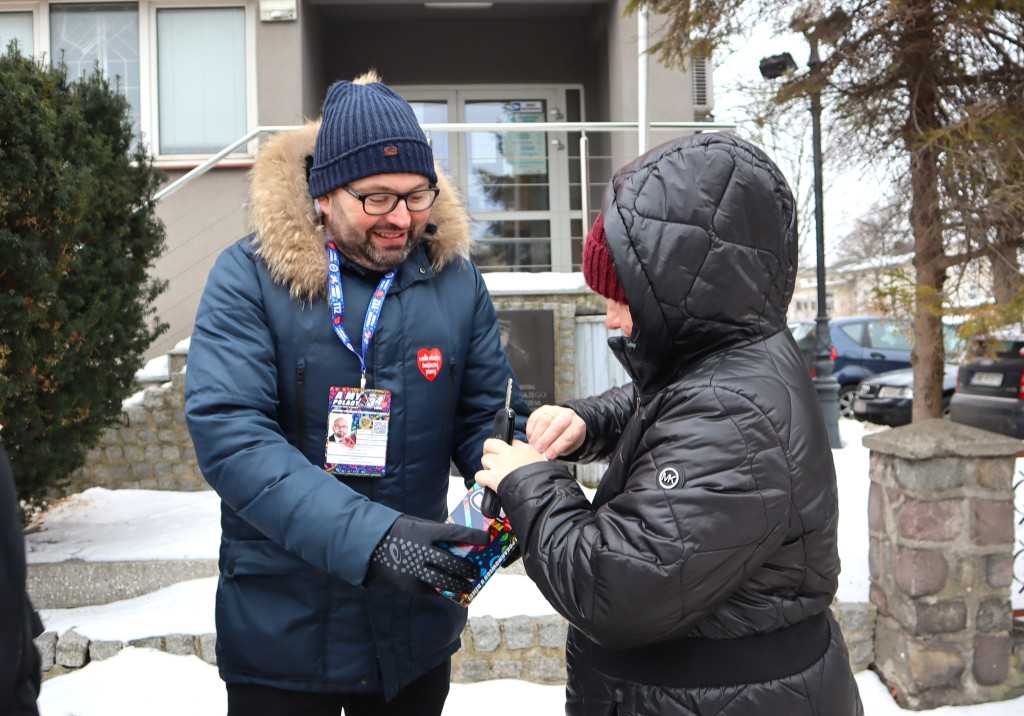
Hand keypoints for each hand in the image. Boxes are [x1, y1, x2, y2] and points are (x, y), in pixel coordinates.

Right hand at [367, 516, 489, 596]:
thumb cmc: (401, 531)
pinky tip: (448, 588)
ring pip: (444, 582)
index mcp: (425, 532)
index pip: (457, 534)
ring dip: (459, 585)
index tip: (488, 539)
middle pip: (453, 563)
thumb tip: (462, 541)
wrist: (371, 544)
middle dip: (469, 568)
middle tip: (476, 571)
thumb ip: (439, 533)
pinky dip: (441, 589)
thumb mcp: (419, 524)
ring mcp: (415, 570)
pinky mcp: (409, 584)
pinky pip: (430, 590)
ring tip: (468, 586)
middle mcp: (422, 552)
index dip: (474, 537)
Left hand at [475, 438, 545, 491]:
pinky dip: (481, 480)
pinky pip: (479, 475)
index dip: (507, 450)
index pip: (511, 442)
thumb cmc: (545, 480)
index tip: (509, 457)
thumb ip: (532, 459)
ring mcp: (500, 464)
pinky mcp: (493, 477)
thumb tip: (529, 462)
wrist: (541, 491)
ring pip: (484, 459)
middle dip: (489, 452)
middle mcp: (510, 453)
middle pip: (490, 443)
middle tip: (494, 460)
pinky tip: (487, 483)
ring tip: (494, 474)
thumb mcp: (543, 463)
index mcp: (524, 449)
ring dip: (487, 467)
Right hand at [525, 405, 585, 458]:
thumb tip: (545, 454)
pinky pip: (535, 418)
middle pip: (557, 426)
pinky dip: (531, 430)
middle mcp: (568, 415)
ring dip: (537, 435)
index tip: (549, 455)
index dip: (557, 447)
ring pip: (544, 420)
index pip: (568, 436)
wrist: (566, 425)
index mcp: (578, 425)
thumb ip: (559, 450)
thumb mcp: (569, 447)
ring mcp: (555, 410)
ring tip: (534, 446)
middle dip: (546, 440)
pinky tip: (531, 438)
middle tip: (539, 450)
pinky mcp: (543, 409)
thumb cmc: (567, 438)